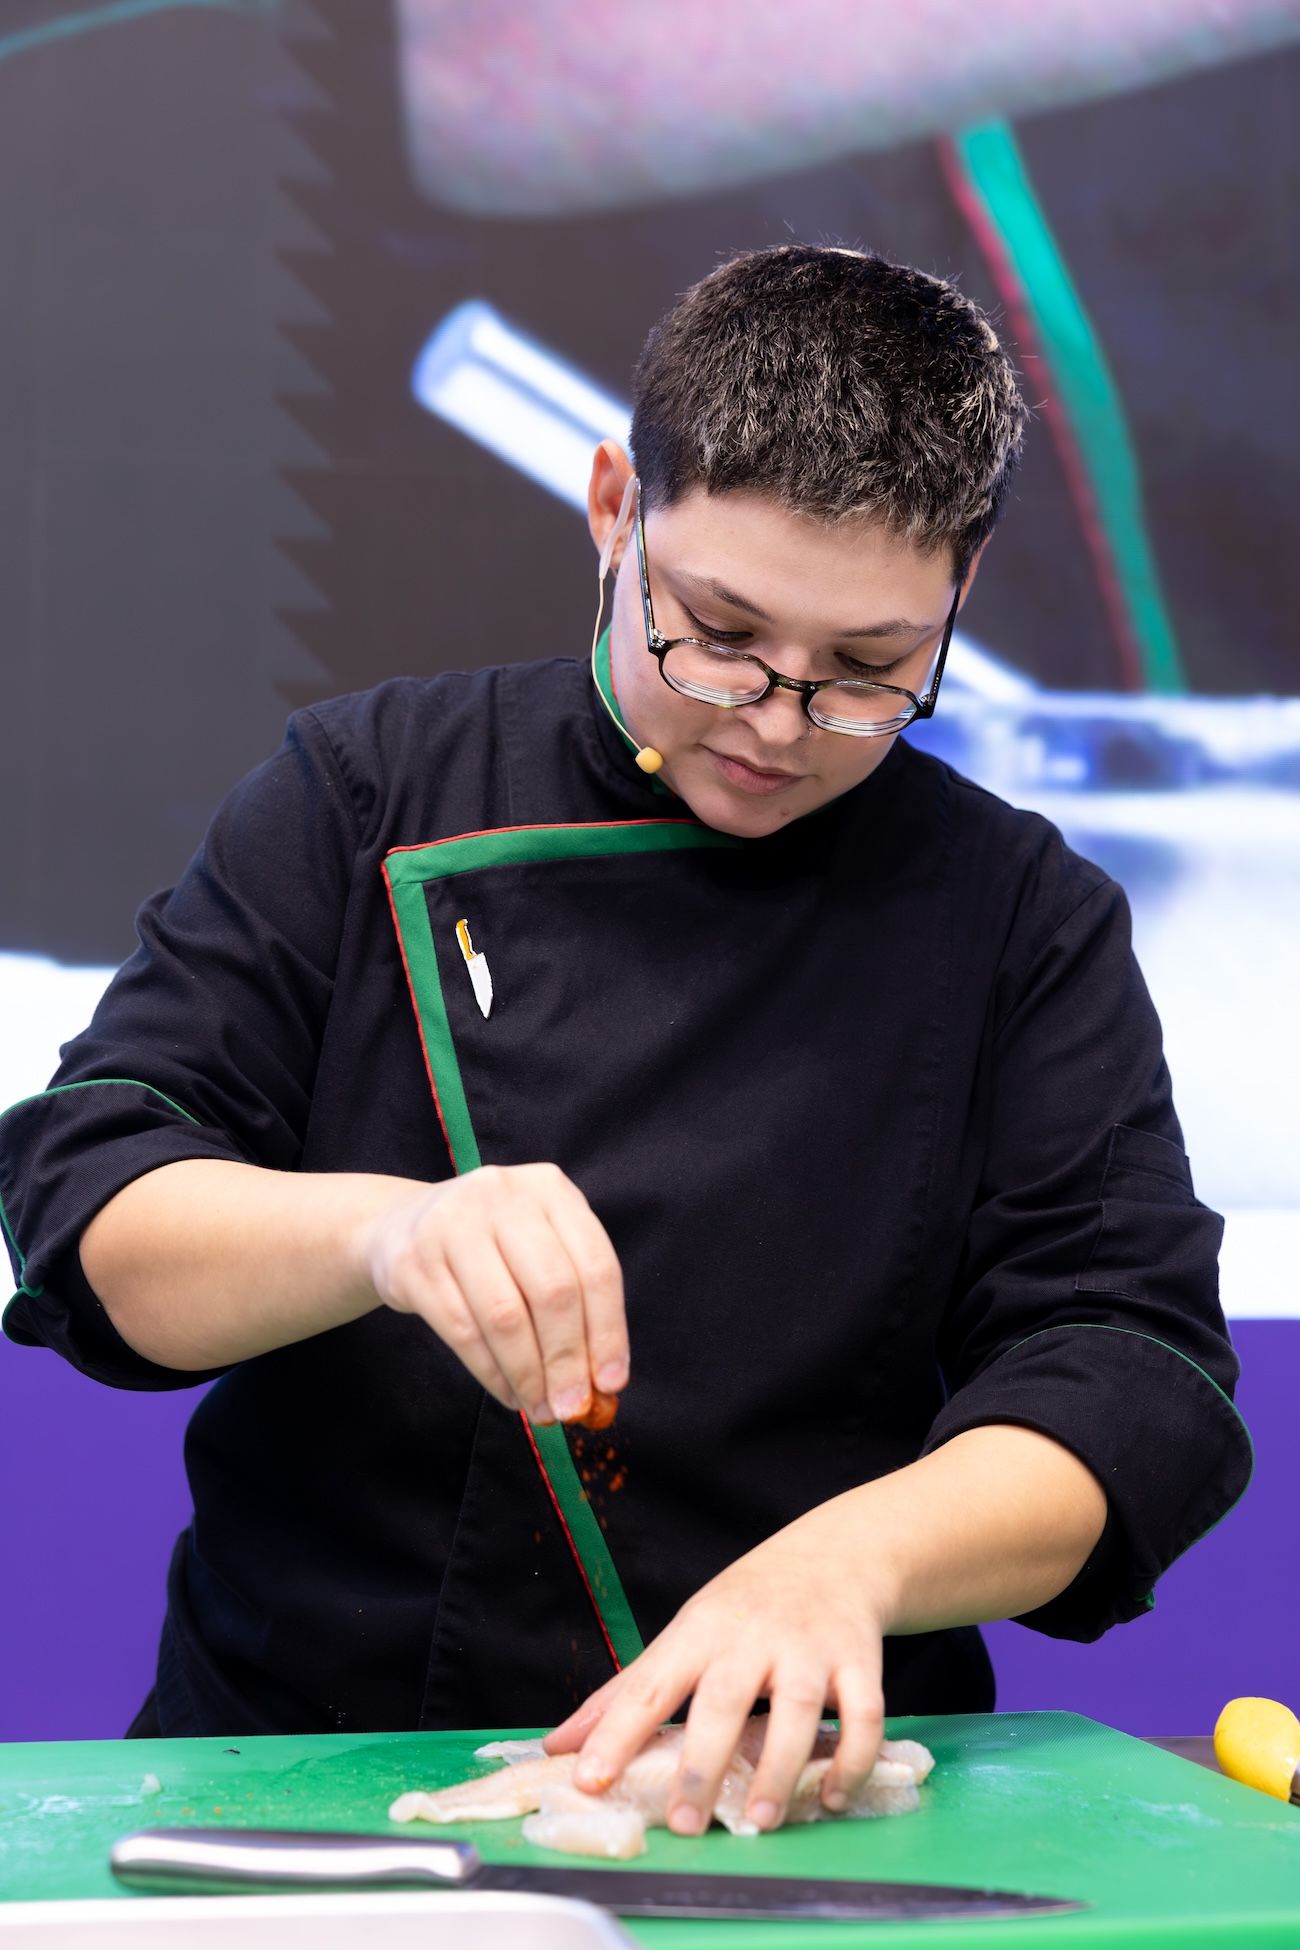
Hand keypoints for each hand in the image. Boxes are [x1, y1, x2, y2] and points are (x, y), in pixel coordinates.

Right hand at [355, 1162, 626, 1423]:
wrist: (401, 1227)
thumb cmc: (490, 1246)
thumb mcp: (537, 1249)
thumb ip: (575, 1303)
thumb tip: (602, 1384)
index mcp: (549, 1189)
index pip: (595, 1266)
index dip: (608, 1330)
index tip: (611, 1383)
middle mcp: (502, 1195)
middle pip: (552, 1290)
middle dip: (567, 1359)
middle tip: (573, 1407)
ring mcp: (452, 1223)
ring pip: (505, 1315)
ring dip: (529, 1374)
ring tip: (541, 1408)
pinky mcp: (413, 1260)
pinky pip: (462, 1330)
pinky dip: (491, 1372)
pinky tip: (507, 1393)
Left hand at [543, 1507, 895, 1832]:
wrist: (834, 1555)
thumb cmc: (745, 1606)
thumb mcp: (684, 1634)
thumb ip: (625, 1694)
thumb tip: (556, 1745)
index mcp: (698, 1631)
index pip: (649, 1686)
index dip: (616, 1734)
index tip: (588, 1780)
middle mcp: (752, 1636)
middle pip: (723, 1699)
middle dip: (702, 1763)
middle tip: (685, 1822)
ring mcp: (810, 1648)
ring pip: (798, 1711)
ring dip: (779, 1769)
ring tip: (759, 1819)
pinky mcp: (860, 1660)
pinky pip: (865, 1715)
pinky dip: (852, 1760)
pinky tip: (832, 1797)